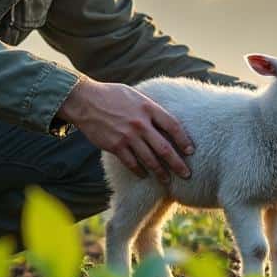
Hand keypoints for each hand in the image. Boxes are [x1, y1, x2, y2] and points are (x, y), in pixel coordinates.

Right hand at [57, 78, 192, 182]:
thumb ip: (151, 106)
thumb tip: (168, 117)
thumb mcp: (136, 94)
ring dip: (161, 173)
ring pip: (149, 159)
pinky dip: (139, 171)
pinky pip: (131, 163)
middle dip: (178, 164)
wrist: (85, 100)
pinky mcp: (115, 146)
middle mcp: (140, 123)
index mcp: (148, 108)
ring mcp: (127, 136)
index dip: (184, 140)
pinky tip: (145, 176)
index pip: (173, 126)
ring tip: (168, 181)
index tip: (191, 151)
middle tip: (187, 174)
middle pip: (165, 148)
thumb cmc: (111, 95)